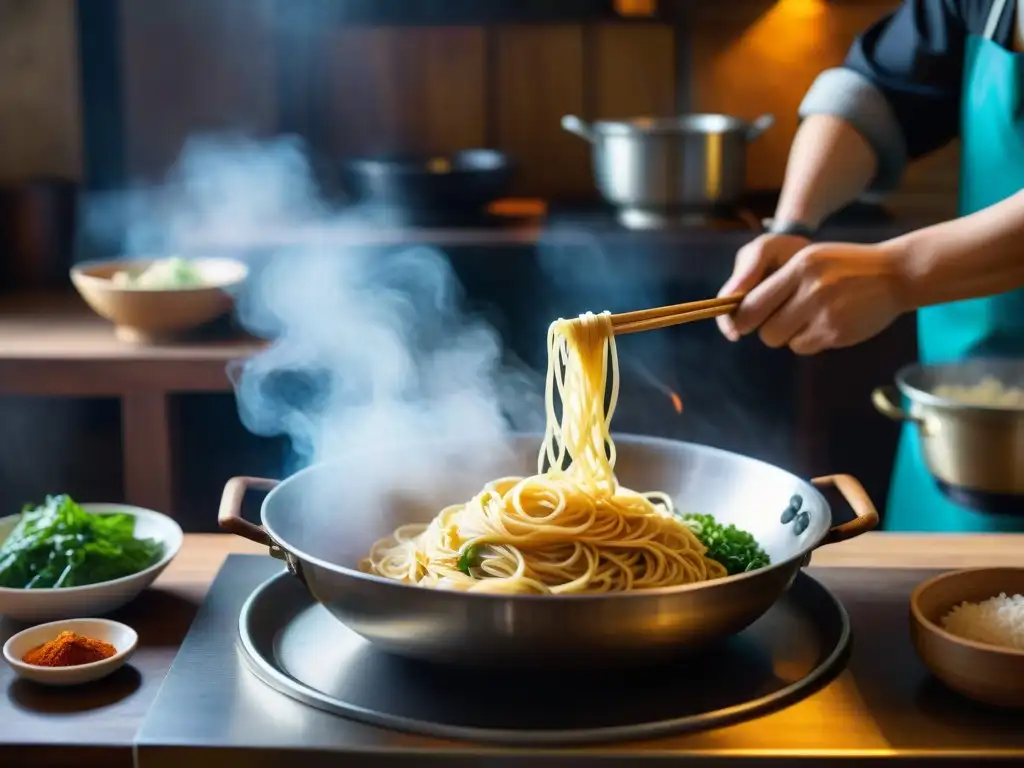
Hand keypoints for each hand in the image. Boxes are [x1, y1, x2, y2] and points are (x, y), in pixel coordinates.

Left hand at [729, 241, 908, 354]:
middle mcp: (811, 288)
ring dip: (787, 335)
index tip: (741, 322)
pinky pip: (802, 346)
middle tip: (776, 321)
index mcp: (800, 266)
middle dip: (763, 329)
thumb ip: (779, 280)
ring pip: (781, 339)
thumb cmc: (845, 266)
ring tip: (806, 319)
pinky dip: (807, 341)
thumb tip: (741, 310)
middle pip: (763, 328)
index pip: (752, 302)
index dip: (742, 317)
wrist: (896, 274)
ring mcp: (825, 313)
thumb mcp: (810, 259)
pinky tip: (825, 324)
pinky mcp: (836, 332)